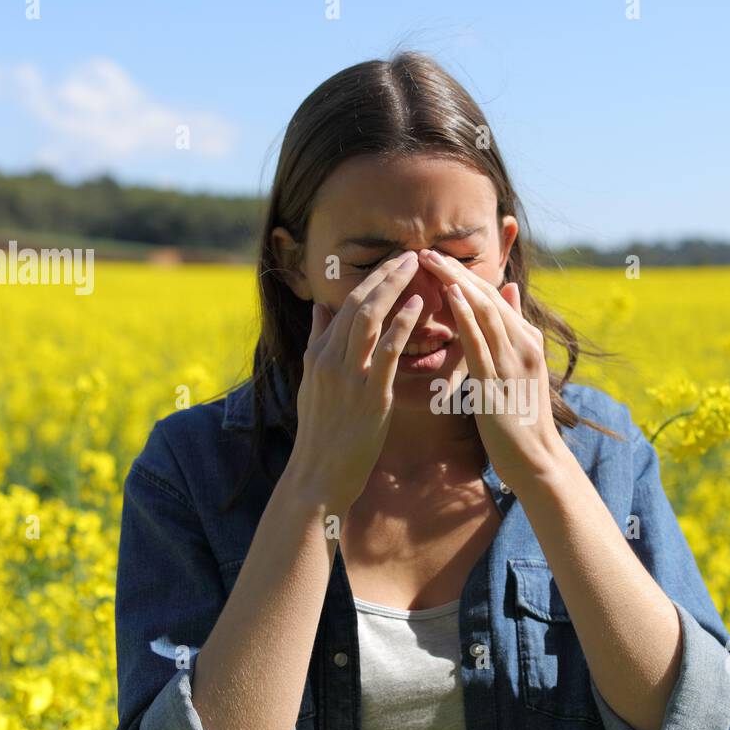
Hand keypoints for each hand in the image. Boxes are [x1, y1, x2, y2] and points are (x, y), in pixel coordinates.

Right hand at [284, 251, 423, 512]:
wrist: (318, 475)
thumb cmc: (322, 433)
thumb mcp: (312, 382)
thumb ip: (317, 342)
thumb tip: (321, 307)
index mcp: (318, 355)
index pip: (345, 305)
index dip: (371, 280)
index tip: (393, 262)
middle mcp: (329, 359)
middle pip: (358, 304)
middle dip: (385, 275)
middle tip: (410, 254)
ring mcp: (348, 376)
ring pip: (369, 319)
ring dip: (393, 288)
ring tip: (416, 267)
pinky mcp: (369, 395)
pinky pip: (387, 351)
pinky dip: (401, 324)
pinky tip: (417, 305)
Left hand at [417, 248, 568, 491]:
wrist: (537, 459)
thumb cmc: (522, 419)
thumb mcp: (520, 369)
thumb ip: (512, 330)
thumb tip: (508, 290)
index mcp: (527, 341)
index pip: (494, 298)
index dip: (466, 275)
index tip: (439, 257)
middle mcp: (523, 345)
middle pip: (488, 297)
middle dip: (457, 272)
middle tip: (428, 250)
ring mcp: (513, 362)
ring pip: (485, 312)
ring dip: (457, 283)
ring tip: (433, 262)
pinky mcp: (499, 383)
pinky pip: (480, 342)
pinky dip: (465, 315)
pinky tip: (449, 295)